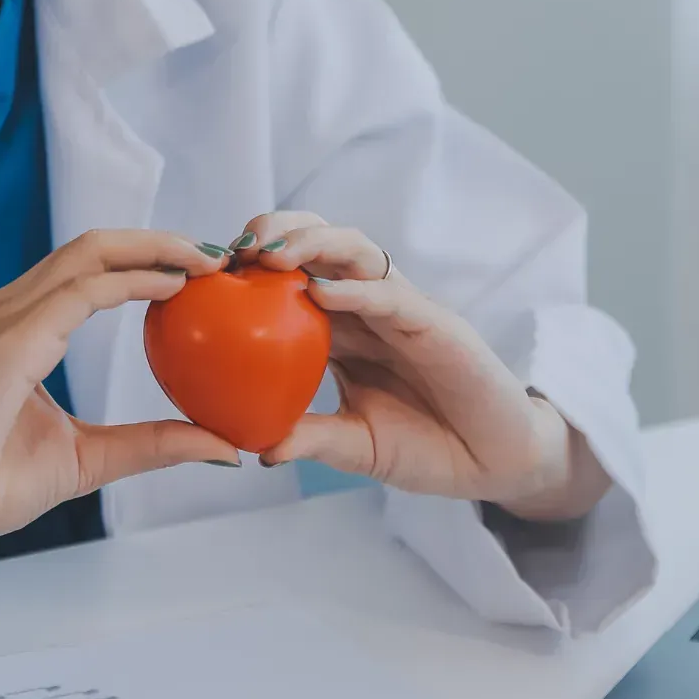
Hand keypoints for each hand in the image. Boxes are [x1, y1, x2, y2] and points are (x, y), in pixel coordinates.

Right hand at [0, 231, 236, 614]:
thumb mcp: (92, 458)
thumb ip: (153, 444)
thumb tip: (225, 447)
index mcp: (18, 330)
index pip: (88, 274)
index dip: (146, 262)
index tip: (201, 275)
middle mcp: (6, 313)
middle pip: (92, 250)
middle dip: (158, 243)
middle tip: (214, 257)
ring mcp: (1, 322)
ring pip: (86, 256)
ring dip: (151, 250)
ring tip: (204, 262)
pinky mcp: (5, 343)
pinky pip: (77, 295)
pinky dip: (128, 282)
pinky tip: (169, 288)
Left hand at [233, 212, 611, 518]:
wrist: (492, 464)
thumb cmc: (424, 449)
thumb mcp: (355, 447)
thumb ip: (311, 439)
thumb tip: (255, 448)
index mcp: (342, 333)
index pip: (291, 284)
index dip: (250, 272)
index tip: (206, 278)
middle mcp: (367, 310)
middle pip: (319, 249)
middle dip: (276, 234)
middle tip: (234, 249)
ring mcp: (402, 311)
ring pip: (355, 254)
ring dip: (311, 244)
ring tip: (270, 253)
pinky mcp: (435, 323)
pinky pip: (391, 296)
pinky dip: (356, 290)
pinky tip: (319, 293)